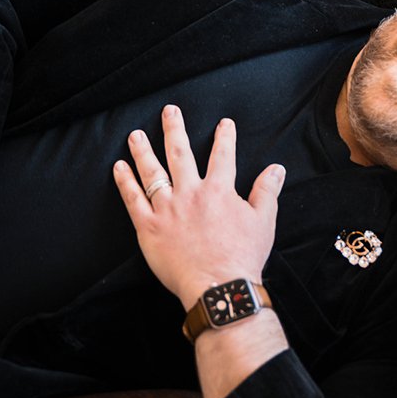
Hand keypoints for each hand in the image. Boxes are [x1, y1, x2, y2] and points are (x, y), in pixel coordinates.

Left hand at [113, 104, 284, 309]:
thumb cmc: (243, 256)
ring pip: (152, 172)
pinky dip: (125, 182)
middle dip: (175, 129)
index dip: (225, 137)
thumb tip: (277, 169)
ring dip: (143, 150)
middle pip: (180, 153)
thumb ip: (267, 191)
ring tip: (135, 134)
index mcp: (219, 190)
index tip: (224, 123)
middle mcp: (191, 193)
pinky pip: (133, 200)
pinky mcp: (149, 227)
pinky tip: (119, 167)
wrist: (218, 286)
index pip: (222, 155)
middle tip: (169, 111)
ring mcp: (167, 209)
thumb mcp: (263, 221)